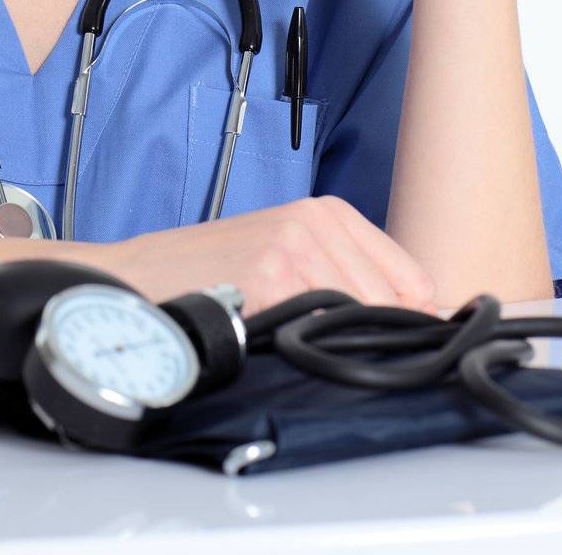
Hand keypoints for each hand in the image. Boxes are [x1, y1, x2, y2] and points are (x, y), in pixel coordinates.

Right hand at [99, 195, 439, 316]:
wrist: (144, 276)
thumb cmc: (212, 273)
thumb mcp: (288, 257)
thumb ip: (348, 280)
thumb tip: (417, 325)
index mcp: (328, 212)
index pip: (412, 277)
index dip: (413, 320)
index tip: (402, 345)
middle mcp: (317, 219)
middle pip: (394, 302)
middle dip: (378, 336)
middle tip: (332, 350)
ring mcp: (296, 243)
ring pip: (363, 317)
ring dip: (341, 344)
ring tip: (296, 340)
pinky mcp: (274, 273)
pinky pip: (323, 326)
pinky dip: (311, 345)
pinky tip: (281, 339)